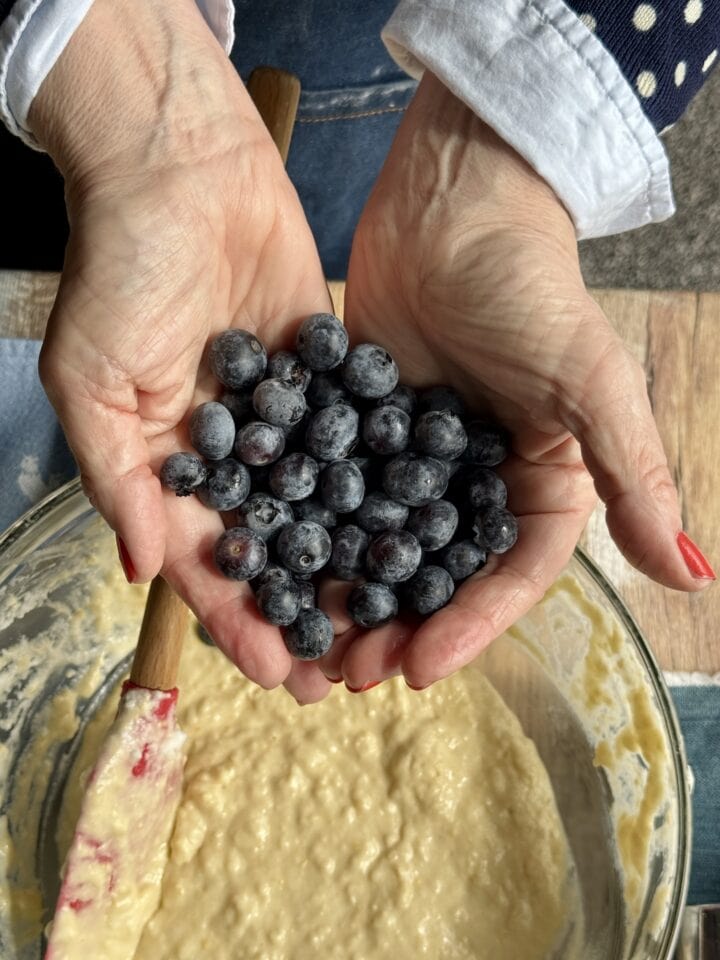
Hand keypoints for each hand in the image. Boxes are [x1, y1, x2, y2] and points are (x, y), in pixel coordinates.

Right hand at [32, 0, 333, 701]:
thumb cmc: (120, 269)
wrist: (182, 168)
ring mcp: (283, 415)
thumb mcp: (91, 381)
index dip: (240, 617)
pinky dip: (382, 487)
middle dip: (304, 609)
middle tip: (346, 672)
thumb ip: (117, 479)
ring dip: (349, 564)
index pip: (207, 560)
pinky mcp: (328, 374)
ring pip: (321, 507)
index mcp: (168, 465)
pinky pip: (356, 441)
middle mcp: (230, 451)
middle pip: (273, 548)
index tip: (280, 672)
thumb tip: (142, 570)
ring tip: (390, 620)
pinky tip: (418, 532)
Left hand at [332, 72, 713, 691]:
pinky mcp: (356, 426)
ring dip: (348, 594)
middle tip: (351, 673)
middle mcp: (472, 481)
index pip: (507, 576)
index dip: (469, 627)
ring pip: (377, 544)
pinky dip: (308, 531)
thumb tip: (692, 577)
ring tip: (310, 642)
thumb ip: (635, 479)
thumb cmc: (533, 289)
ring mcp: (409, 457)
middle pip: (436, 573)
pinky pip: (331, 490)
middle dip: (398, 625)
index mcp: (534, 484)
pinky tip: (274, 567)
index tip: (420, 669)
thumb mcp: (593, 385)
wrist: (453, 204)